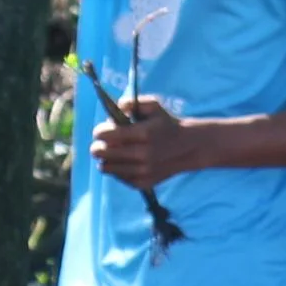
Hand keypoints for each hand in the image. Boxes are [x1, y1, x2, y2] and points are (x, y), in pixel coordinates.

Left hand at [88, 99, 203, 190]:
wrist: (188, 147)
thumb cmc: (166, 124)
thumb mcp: (153, 106)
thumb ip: (131, 102)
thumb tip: (114, 108)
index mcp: (144, 133)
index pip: (107, 135)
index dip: (99, 132)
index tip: (100, 132)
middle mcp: (143, 154)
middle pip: (103, 153)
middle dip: (97, 147)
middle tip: (100, 144)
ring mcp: (143, 171)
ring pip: (107, 168)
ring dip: (105, 160)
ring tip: (110, 153)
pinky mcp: (144, 183)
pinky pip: (118, 178)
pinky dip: (117, 170)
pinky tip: (123, 163)